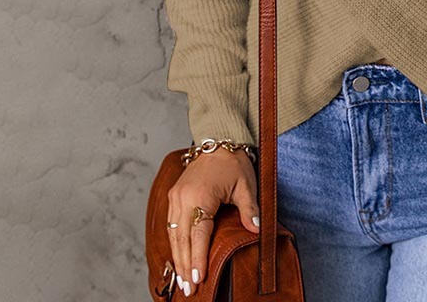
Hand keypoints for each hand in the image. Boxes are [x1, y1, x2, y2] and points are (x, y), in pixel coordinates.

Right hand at [166, 148, 259, 295]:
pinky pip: (171, 225)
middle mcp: (182, 199)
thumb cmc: (233, 162)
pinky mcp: (174, 196)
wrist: (218, 140)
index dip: (197, 258)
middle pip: (180, 239)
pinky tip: (178, 257)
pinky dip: (174, 243)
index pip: (197, 234)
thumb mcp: (246, 184)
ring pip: (173, 234)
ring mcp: (175, 197)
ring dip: (177, 257)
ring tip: (181, 280)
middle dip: (184, 265)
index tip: (197, 279)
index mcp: (199, 197)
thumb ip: (249, 209)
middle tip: (188, 289)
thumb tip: (256, 229)